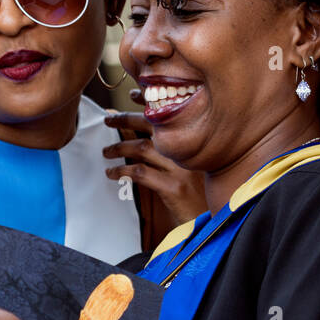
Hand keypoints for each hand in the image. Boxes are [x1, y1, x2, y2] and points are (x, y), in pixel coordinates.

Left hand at [103, 94, 206, 225]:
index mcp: (193, 144)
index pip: (169, 114)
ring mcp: (182, 170)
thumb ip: (173, 155)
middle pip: (152, 126)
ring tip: (106, 152)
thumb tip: (144, 139)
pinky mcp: (174, 188)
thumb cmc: (199, 198)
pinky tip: (112, 174)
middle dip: (126, 119)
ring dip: (120, 147)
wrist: (213, 225)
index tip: (133, 94)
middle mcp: (188, 152)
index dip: (149, 103)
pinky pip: (141, 173)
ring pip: (143, 148)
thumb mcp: (190, 170)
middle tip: (108, 117)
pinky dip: (122, 171)